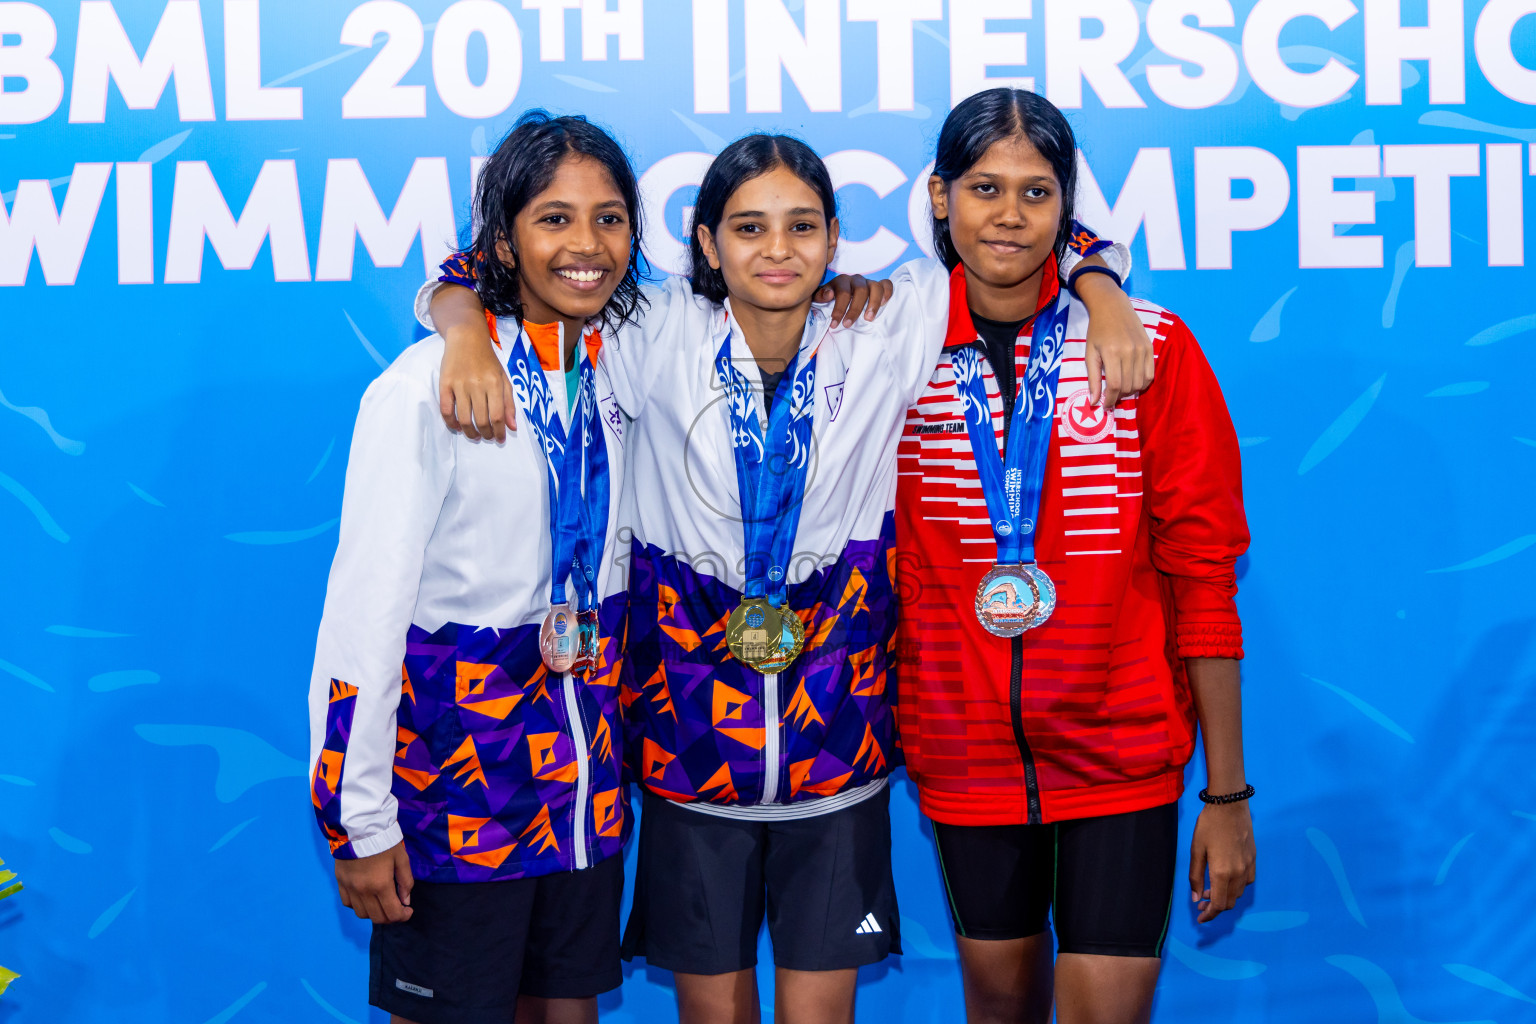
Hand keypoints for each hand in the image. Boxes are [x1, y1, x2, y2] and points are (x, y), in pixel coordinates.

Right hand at [336, 841, 414, 924]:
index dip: (403, 916)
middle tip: (397, 908)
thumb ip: (405, 881)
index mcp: (381, 885)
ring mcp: (349, 888)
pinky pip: (348, 903)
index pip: (392, 913)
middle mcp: (363, 891)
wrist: (359, 827)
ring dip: (374, 913)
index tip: (408, 910)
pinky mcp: (340, 882)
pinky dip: (358, 905)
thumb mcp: (401, 858)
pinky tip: (366, 897)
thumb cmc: (384, 840)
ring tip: (381, 903)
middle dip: (391, 917)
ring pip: (361, 914)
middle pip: (377, 917)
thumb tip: (405, 901)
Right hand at [440, 323, 515, 441]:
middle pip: (481, 420)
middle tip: (487, 437)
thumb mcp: (504, 378)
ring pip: (464, 418)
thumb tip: (512, 427)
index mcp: (494, 383)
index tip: (500, 439)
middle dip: (486, 434)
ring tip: (474, 435)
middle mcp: (477, 385)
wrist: (467, 338)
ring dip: (470, 432)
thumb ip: (509, 403)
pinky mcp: (445, 383)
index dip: (499, 432)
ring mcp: (460, 384)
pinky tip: (456, 427)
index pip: (497, 416)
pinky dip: (451, 423)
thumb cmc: (488, 360)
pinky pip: (446, 410)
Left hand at [815, 275, 894, 326]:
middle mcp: (855, 280)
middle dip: (854, 310)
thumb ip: (820, 296)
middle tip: (848, 325)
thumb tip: (829, 294)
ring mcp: (868, 282)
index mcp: (841, 281)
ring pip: (875, 287)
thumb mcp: (820, 299)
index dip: (839, 309)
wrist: (838, 299)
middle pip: (860, 291)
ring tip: (868, 319)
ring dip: (873, 303)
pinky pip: (886, 284)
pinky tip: (883, 304)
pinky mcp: (878, 286)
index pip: (843, 293)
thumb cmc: (829, 301)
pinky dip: (887, 293)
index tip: (834, 324)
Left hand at [1076, 270, 1153, 407]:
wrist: (1112, 307)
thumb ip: (1093, 378)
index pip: (1115, 386)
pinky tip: (1133, 381)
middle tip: (1110, 395)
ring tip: (1121, 387)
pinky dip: (1142, 383)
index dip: (1110, 399)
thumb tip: (1094, 401)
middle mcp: (1129, 351)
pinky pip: (1150, 374)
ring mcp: (1142, 349)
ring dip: (1130, 391)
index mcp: (1112, 353)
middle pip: (1128, 386)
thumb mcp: (1090, 353)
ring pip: (1140, 383)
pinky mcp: (1150, 348)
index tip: (1105, 405)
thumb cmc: (1097, 330)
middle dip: (1119, 396)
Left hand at [1188, 801, 1255, 922]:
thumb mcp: (1196, 850)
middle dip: (1214, 907)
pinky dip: (1235, 887)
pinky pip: (1246, 882)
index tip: (1200, 918)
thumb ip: (1195, 876)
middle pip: (1229, 902)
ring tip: (1209, 890)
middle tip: (1200, 903)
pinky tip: (1225, 880)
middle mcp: (1238, 873)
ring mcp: (1248, 867)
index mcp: (1222, 872)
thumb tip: (1196, 898)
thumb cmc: (1208, 825)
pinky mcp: (1253, 859)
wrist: (1230, 805)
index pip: (1218, 904)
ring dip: (1224, 897)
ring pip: (1238, 894)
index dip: (1209, 915)